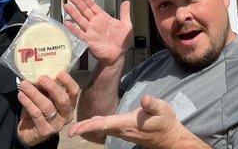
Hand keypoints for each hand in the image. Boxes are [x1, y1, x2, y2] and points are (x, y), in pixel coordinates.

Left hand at [17, 71, 78, 145]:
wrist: (29, 132)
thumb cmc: (40, 110)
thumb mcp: (46, 97)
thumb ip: (46, 88)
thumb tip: (41, 72)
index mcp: (70, 104)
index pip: (74, 91)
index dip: (68, 81)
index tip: (59, 72)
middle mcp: (66, 115)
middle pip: (63, 100)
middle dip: (53, 87)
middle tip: (41, 78)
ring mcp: (56, 125)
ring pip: (47, 107)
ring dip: (34, 93)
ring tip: (24, 85)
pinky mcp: (44, 131)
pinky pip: (36, 114)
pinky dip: (28, 102)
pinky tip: (21, 95)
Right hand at [63, 0, 132, 65]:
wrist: (118, 56)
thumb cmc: (121, 42)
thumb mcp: (126, 25)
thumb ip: (125, 13)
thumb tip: (126, 2)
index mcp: (103, 18)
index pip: (93, 6)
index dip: (86, 0)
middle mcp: (95, 23)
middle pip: (84, 10)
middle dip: (77, 3)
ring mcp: (91, 31)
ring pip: (80, 20)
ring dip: (73, 13)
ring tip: (66, 6)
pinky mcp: (88, 40)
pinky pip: (79, 33)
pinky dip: (73, 29)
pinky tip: (67, 23)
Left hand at [68, 95, 194, 148]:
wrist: (169, 137)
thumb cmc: (165, 122)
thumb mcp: (162, 110)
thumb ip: (152, 104)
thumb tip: (144, 99)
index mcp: (128, 124)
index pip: (105, 123)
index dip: (89, 125)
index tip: (75, 128)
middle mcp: (121, 130)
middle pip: (99, 127)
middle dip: (83, 128)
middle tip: (68, 128)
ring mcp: (121, 132)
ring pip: (101, 128)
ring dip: (87, 126)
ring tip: (74, 124)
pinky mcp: (123, 130)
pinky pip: (105, 128)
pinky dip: (95, 125)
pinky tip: (89, 122)